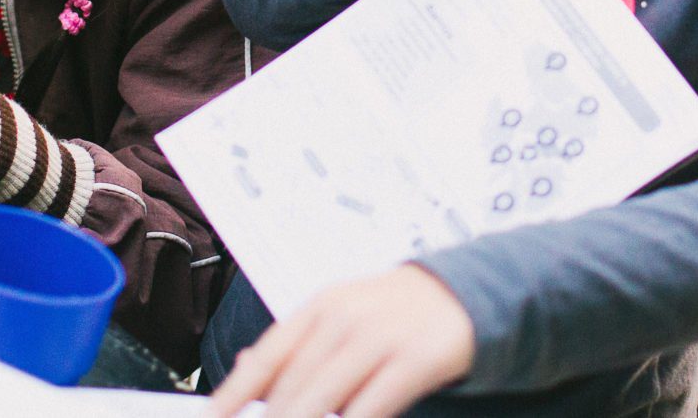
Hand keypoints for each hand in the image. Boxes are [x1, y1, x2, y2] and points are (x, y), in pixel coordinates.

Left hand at [209, 266, 474, 417]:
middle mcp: (345, 319)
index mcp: (320, 308)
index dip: (235, 393)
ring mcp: (381, 338)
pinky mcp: (416, 360)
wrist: (463, 292)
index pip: (267, 355)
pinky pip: (373, 408)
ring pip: (325, 401)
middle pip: (292, 387)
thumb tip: (242, 367)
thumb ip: (295, 344)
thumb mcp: (339, 315)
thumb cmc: (390, 312)